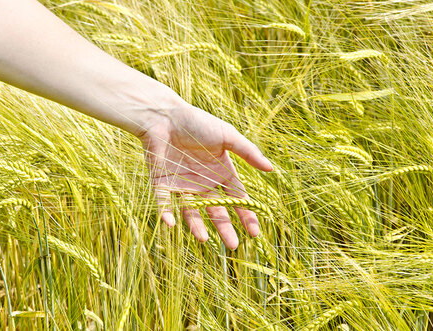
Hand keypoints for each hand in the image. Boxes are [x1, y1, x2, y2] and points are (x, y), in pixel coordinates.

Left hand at [139, 101, 272, 249]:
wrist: (163, 115)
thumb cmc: (196, 122)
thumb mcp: (227, 136)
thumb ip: (248, 152)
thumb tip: (271, 169)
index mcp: (220, 171)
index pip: (237, 197)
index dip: (246, 215)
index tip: (255, 233)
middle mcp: (202, 181)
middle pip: (216, 210)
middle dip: (225, 228)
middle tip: (233, 246)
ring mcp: (182, 184)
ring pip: (191, 211)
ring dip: (197, 226)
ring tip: (204, 239)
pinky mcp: (161, 183)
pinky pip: (163, 203)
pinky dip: (166, 213)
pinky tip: (171, 224)